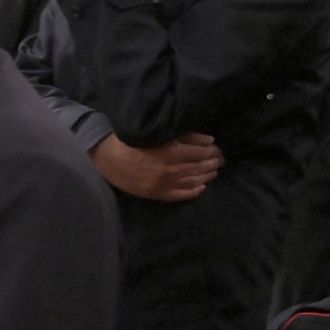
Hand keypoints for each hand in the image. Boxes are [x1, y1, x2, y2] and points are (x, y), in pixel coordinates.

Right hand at [91, 133, 221, 201]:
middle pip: (200, 167)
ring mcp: (165, 184)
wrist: (109, 160)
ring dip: (207, 176)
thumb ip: (184, 136)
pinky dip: (194, 191)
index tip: (218, 149)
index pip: (200, 153)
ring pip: (194, 181)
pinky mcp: (158, 194)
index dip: (212, 151)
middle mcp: (170, 170)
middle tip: (221, 159)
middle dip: (213, 162)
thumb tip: (209, 141)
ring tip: (214, 171)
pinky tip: (202, 187)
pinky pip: (182, 195)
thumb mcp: (157, 134)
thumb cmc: (132, 142)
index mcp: (170, 152)